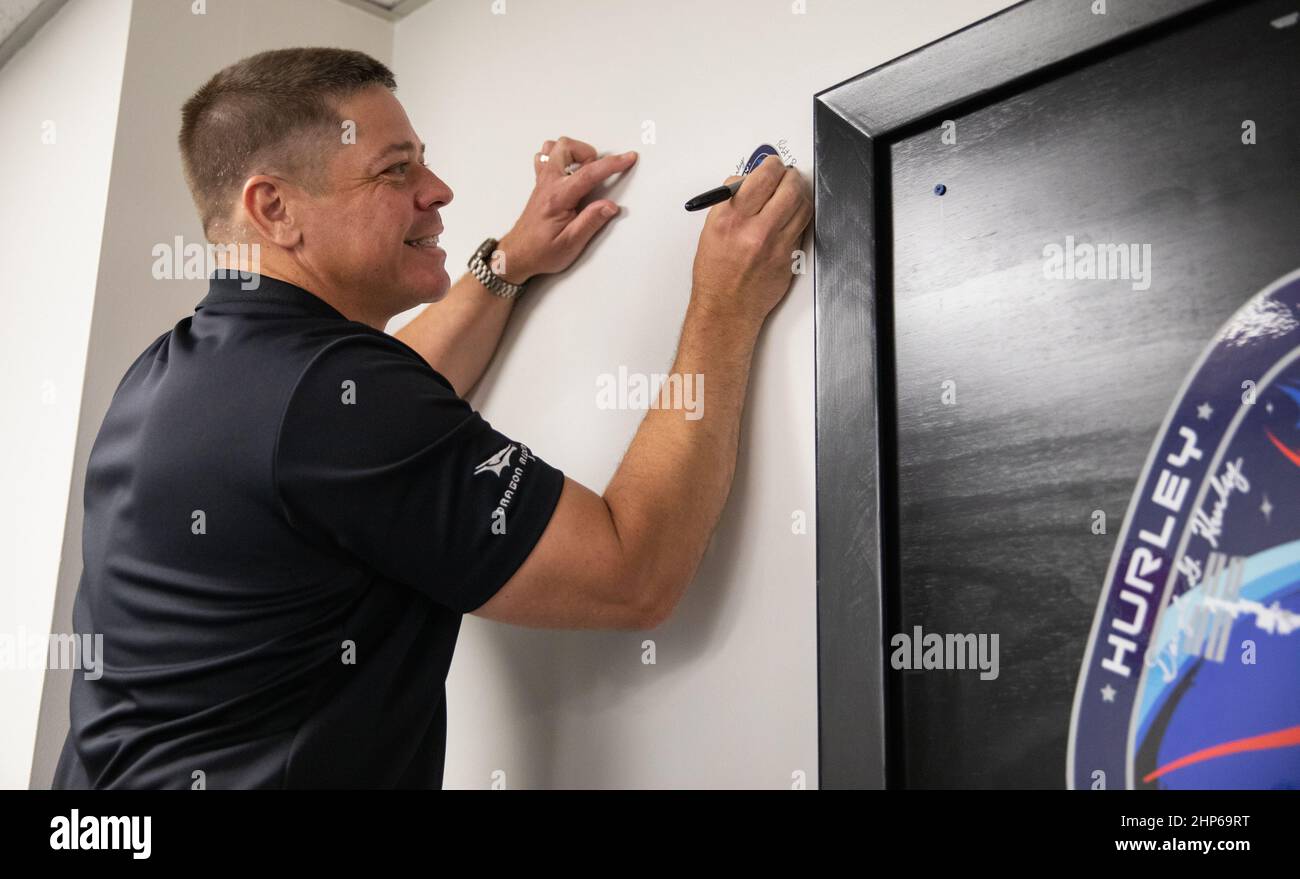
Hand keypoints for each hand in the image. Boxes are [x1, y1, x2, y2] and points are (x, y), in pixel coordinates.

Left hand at [496, 137, 636, 284]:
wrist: (517, 255)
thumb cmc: (541, 252)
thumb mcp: (570, 244)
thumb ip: (591, 222)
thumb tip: (610, 206)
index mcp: (558, 198)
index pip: (588, 173)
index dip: (611, 164)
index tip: (628, 158)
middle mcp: (548, 184)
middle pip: (566, 147)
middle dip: (589, 153)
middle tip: (599, 171)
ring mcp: (542, 182)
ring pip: (554, 148)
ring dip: (574, 152)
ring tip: (585, 170)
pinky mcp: (541, 184)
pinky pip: (547, 157)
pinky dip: (561, 157)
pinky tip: (570, 171)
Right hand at [690, 157, 811, 328]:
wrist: (726, 308)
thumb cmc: (715, 274)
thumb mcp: (711, 230)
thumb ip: (731, 202)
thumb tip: (746, 182)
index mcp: (730, 219)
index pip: (762, 177)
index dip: (772, 165)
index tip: (772, 165)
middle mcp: (754, 230)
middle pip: (789, 187)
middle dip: (790, 175)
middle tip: (787, 175)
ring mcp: (776, 245)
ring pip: (802, 205)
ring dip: (799, 193)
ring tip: (791, 192)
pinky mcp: (789, 257)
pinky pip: (802, 227)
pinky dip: (799, 216)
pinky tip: (791, 215)